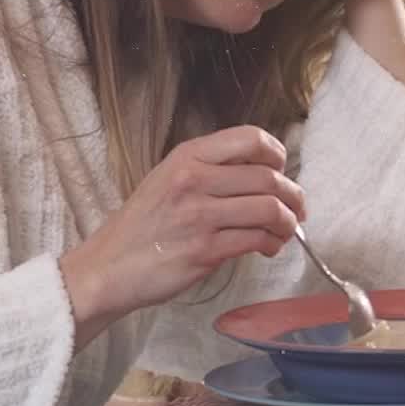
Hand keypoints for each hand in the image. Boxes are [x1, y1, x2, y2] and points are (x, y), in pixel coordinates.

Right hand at [59, 126, 305, 332]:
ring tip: (285, 230)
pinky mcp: (204, 251)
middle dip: (293, 194)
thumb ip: (211, 169)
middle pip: (268, 177)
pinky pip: (256, 240)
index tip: (282, 169)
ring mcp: (199, 215)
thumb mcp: (168, 178)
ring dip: (287, 222)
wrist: (108, 267)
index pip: (250, 138)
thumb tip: (263, 173)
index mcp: (187, 156)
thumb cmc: (142, 225)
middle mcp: (194, 180)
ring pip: (268, 209)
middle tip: (297, 207)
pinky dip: (272, 244)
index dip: (277, 153)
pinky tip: (269, 247)